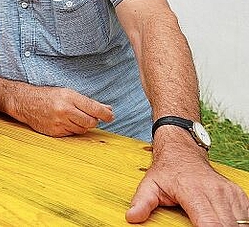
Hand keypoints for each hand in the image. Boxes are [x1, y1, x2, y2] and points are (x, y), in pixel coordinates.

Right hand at [0, 80, 114, 136]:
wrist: (25, 102)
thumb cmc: (48, 96)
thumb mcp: (68, 93)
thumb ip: (88, 102)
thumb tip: (108, 110)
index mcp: (69, 97)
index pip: (94, 108)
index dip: (106, 114)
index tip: (111, 116)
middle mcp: (64, 110)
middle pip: (90, 122)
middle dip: (92, 120)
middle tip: (88, 116)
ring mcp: (59, 122)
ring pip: (82, 129)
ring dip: (82, 125)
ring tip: (73, 117)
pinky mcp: (54, 132)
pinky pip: (71, 134)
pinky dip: (72, 129)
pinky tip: (64, 122)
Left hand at [126, 129, 248, 224]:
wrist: (182, 150)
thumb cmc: (167, 169)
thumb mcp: (149, 184)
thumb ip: (142, 202)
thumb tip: (132, 217)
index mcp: (194, 192)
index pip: (210, 223)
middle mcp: (215, 191)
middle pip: (227, 226)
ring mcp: (228, 192)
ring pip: (240, 222)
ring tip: (213, 225)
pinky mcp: (237, 194)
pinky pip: (246, 215)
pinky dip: (239, 222)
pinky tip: (226, 223)